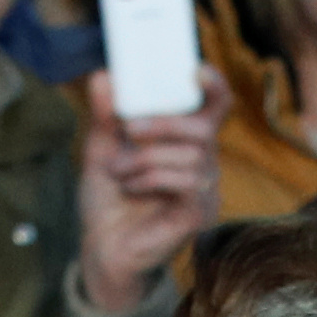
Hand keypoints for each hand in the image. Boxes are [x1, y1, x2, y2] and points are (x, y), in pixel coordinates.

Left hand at [75, 66, 229, 316]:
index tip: (195, 69)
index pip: (214, 108)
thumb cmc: (109, 197)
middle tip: (130, 128)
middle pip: (203, 129)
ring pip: (191, 157)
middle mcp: (202, 163)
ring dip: (146, 158)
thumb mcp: (101, 147)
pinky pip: (186, 183)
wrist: (103, 247)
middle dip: (164, 122)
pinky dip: (152, 178)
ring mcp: (204, 192)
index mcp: (184, 141)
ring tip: (119, 172)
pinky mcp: (198, 216)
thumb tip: (104, 76)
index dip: (214, 85)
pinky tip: (130, 187)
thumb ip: (105, 113)